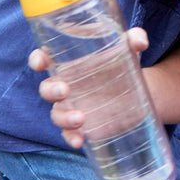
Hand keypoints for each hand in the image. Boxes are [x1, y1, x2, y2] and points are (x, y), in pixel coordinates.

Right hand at [28, 27, 149, 148]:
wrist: (133, 89)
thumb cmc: (122, 62)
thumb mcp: (129, 49)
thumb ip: (135, 38)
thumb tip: (140, 42)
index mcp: (71, 62)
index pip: (45, 58)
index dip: (38, 59)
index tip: (42, 62)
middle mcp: (66, 84)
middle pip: (47, 88)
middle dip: (50, 90)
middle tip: (65, 91)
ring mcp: (71, 106)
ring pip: (56, 113)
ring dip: (63, 118)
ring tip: (81, 118)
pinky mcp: (80, 124)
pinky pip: (68, 133)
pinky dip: (71, 137)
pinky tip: (80, 141)